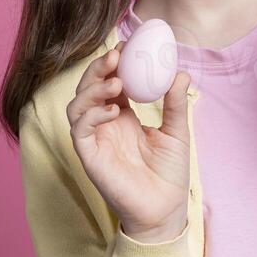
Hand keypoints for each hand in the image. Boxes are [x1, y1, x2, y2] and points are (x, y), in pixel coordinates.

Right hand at [68, 46, 192, 242]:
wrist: (165, 210)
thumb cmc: (170, 174)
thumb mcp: (177, 132)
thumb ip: (175, 103)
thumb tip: (180, 72)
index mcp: (123, 115)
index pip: (110, 81)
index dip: (114, 63)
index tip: (127, 46)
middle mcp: (105, 124)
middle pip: (88, 88)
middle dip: (98, 69)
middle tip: (116, 57)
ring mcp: (95, 140)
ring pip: (77, 106)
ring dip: (92, 90)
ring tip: (116, 85)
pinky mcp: (89, 157)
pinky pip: (80, 131)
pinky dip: (91, 115)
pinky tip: (113, 111)